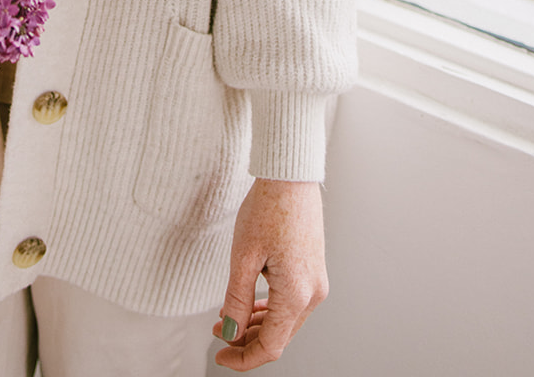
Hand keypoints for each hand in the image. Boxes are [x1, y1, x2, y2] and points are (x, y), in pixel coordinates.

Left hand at [212, 179, 327, 367]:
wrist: (290, 176)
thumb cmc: (268, 208)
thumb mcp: (243, 257)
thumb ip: (237, 300)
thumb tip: (231, 332)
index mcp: (297, 294)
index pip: (270, 346)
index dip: (243, 357)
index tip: (220, 356)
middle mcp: (313, 293)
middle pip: (279, 337)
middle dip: (247, 340)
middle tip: (218, 333)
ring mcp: (316, 282)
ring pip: (285, 321)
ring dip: (257, 325)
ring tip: (227, 319)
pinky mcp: (313, 270)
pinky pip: (291, 303)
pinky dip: (269, 309)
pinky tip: (248, 304)